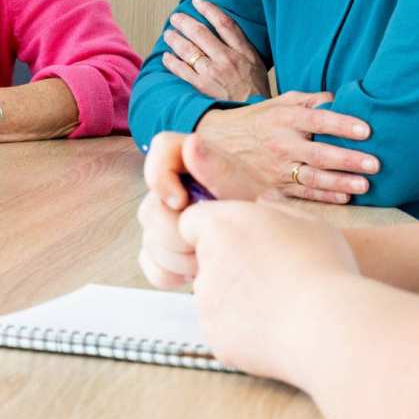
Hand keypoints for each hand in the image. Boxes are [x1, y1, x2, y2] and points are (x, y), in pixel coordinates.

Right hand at [137, 129, 269, 289]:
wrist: (267, 250)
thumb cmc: (263, 215)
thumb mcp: (250, 193)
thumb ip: (220, 170)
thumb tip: (192, 144)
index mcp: (196, 161)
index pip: (160, 148)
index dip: (160, 176)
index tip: (181, 202)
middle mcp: (175, 186)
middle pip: (151, 208)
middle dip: (179, 232)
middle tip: (211, 241)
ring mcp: (165, 219)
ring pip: (150, 240)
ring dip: (182, 257)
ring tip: (213, 257)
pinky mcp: (161, 250)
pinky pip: (151, 265)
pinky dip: (174, 274)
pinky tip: (198, 271)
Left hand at [162, 0, 270, 101]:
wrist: (253, 114)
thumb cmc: (256, 92)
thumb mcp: (257, 64)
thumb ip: (243, 48)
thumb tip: (229, 33)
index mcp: (242, 51)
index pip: (223, 23)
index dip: (209, 9)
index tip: (197, 1)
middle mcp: (226, 58)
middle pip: (200, 33)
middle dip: (184, 22)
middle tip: (176, 17)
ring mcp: (212, 72)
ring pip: (188, 49)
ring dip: (175, 39)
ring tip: (168, 34)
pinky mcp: (201, 86)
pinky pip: (181, 70)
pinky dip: (172, 61)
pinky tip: (167, 56)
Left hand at [180, 199, 359, 380]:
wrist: (330, 329)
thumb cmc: (324, 267)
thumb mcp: (304, 222)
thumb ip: (271, 212)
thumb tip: (259, 211)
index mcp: (222, 226)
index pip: (191, 221)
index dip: (213, 230)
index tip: (238, 240)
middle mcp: (207, 263)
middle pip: (206, 260)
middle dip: (228, 265)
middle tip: (269, 275)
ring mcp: (208, 304)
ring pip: (215, 297)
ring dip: (236, 298)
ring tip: (281, 305)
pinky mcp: (216, 340)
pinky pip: (225, 329)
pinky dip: (243, 330)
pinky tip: (277, 329)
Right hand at [198, 91, 378, 203]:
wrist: (220, 141)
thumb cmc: (258, 120)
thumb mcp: (280, 102)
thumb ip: (309, 100)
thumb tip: (338, 98)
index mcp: (285, 118)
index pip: (318, 120)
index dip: (342, 125)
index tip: (366, 130)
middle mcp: (282, 143)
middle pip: (319, 153)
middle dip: (348, 159)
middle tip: (375, 163)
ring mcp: (277, 168)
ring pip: (313, 178)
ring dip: (340, 182)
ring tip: (364, 185)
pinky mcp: (274, 187)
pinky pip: (302, 194)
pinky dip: (324, 197)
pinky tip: (345, 197)